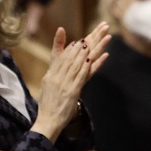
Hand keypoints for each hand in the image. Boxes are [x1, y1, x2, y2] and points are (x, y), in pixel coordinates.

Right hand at [32, 23, 110, 141]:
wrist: (47, 121)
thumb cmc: (48, 104)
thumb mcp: (48, 85)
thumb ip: (55, 72)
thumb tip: (62, 63)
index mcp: (51, 74)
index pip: (65, 56)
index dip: (76, 46)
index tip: (86, 37)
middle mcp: (57, 76)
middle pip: (75, 55)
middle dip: (89, 41)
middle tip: (100, 29)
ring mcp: (65, 83)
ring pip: (81, 61)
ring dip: (94, 48)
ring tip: (104, 37)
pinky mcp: (73, 91)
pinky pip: (85, 74)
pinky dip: (95, 64)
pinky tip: (103, 56)